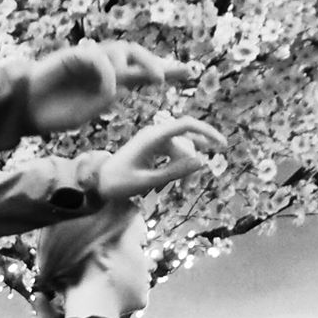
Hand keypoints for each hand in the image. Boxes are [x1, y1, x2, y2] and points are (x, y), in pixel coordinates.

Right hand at [25, 41, 197, 133]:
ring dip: (139, 64)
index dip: (165, 69)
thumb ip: (105, 99)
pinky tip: (110, 88)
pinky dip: (108, 73)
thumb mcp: (86, 112)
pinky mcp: (75, 55)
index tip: (189, 73)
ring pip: (123, 49)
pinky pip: (100, 58)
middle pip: (136, 53)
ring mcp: (88, 59)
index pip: (141, 72)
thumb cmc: (52, 115)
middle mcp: (102, 67)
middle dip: (157, 61)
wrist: (23, 110)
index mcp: (109, 83)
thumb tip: (120, 88)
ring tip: (152, 79)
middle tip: (172, 76)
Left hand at [95, 117, 225, 199]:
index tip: (222, 145)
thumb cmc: (117, 183)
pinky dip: (174, 169)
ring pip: (181, 151)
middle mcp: (154, 134)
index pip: (186, 125)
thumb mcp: (146, 182)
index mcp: (152, 137)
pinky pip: (173, 155)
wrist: (96, 183)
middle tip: (188, 190)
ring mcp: (154, 140)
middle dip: (192, 164)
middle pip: (186, 143)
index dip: (207, 132)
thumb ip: (174, 172)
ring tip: (176, 192)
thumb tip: (202, 161)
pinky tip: (166, 187)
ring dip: (183, 170)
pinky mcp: (153, 147)